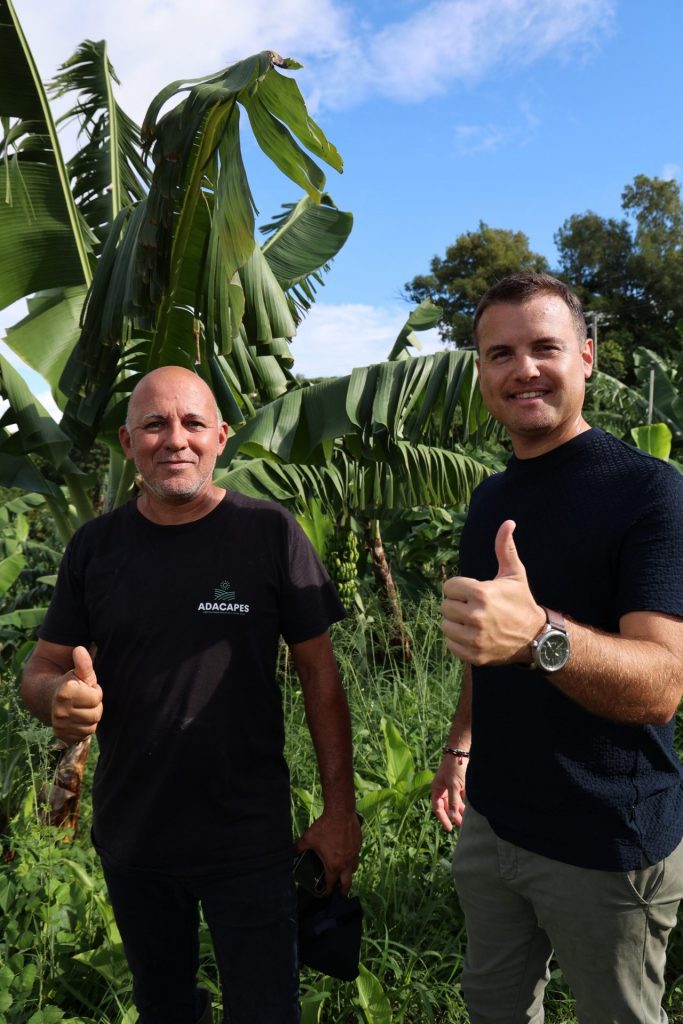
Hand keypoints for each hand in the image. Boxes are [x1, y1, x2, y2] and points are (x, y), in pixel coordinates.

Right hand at [51, 646, 102, 743]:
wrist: (47, 698)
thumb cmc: (69, 683)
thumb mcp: (78, 672)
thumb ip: (83, 663)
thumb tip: (79, 648)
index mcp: (66, 692)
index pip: (96, 698)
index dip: (95, 692)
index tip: (87, 688)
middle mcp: (60, 711)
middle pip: (95, 715)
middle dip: (94, 706)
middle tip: (85, 700)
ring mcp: (60, 725)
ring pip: (91, 727)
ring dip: (90, 718)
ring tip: (82, 708)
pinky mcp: (61, 735)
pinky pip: (83, 736)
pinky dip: (84, 728)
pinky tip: (78, 719)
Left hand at [294, 810, 361, 895]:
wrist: (341, 812)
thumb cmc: (324, 827)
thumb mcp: (308, 838)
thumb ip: (298, 847)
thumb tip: (290, 851)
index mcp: (333, 865)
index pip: (331, 883)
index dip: (328, 891)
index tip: (326, 894)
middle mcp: (346, 863)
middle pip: (347, 883)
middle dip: (343, 890)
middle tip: (341, 893)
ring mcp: (354, 854)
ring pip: (354, 869)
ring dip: (349, 874)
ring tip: (344, 873)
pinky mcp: (358, 845)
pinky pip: (356, 856)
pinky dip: (352, 859)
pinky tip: (347, 854)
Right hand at [431, 755, 467, 830]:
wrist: (462, 752)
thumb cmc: (454, 768)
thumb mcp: (454, 786)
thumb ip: (453, 801)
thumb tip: (451, 816)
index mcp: (437, 789)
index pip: (437, 808)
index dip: (443, 818)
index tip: (449, 828)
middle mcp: (443, 789)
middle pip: (447, 806)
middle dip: (453, 815)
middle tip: (461, 825)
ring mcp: (452, 787)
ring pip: (455, 802)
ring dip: (460, 810)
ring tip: (466, 820)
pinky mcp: (460, 785)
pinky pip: (461, 797)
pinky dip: (465, 803)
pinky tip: (470, 810)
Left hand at [440, 520, 545, 665]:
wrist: (535, 637)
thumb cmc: (521, 601)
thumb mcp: (514, 574)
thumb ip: (505, 548)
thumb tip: (508, 522)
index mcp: (482, 593)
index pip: (449, 587)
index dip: (459, 588)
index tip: (473, 592)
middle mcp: (476, 616)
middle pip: (445, 606)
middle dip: (457, 605)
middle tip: (474, 607)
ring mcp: (475, 638)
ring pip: (445, 625)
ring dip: (456, 623)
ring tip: (473, 621)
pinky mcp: (474, 655)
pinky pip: (450, 644)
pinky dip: (458, 640)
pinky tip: (474, 635)